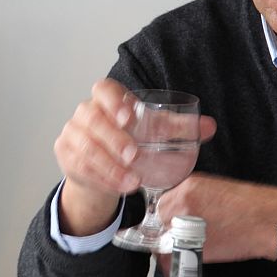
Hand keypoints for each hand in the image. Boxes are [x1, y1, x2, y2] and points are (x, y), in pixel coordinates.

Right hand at [54, 79, 216, 234]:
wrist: (103, 167)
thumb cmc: (128, 141)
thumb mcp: (152, 131)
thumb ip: (178, 127)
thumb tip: (209, 126)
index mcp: (107, 100)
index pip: (103, 89)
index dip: (113, 100)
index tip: (127, 116)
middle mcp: (86, 114)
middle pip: (92, 119)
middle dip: (113, 139)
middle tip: (134, 155)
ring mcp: (72, 134)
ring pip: (85, 147)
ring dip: (110, 166)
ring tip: (132, 181)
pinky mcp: (67, 156)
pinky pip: (81, 167)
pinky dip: (102, 178)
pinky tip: (119, 187)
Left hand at [158, 172, 276, 267]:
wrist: (272, 222)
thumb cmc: (251, 206)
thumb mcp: (216, 188)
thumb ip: (192, 196)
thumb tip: (179, 209)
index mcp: (187, 185)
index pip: (160, 201)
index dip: (163, 214)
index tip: (168, 222)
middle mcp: (181, 203)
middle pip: (155, 221)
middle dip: (161, 231)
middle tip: (172, 239)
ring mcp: (184, 225)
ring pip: (159, 240)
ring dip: (165, 247)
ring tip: (177, 252)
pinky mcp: (192, 248)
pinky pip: (169, 259)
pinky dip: (171, 265)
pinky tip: (180, 265)